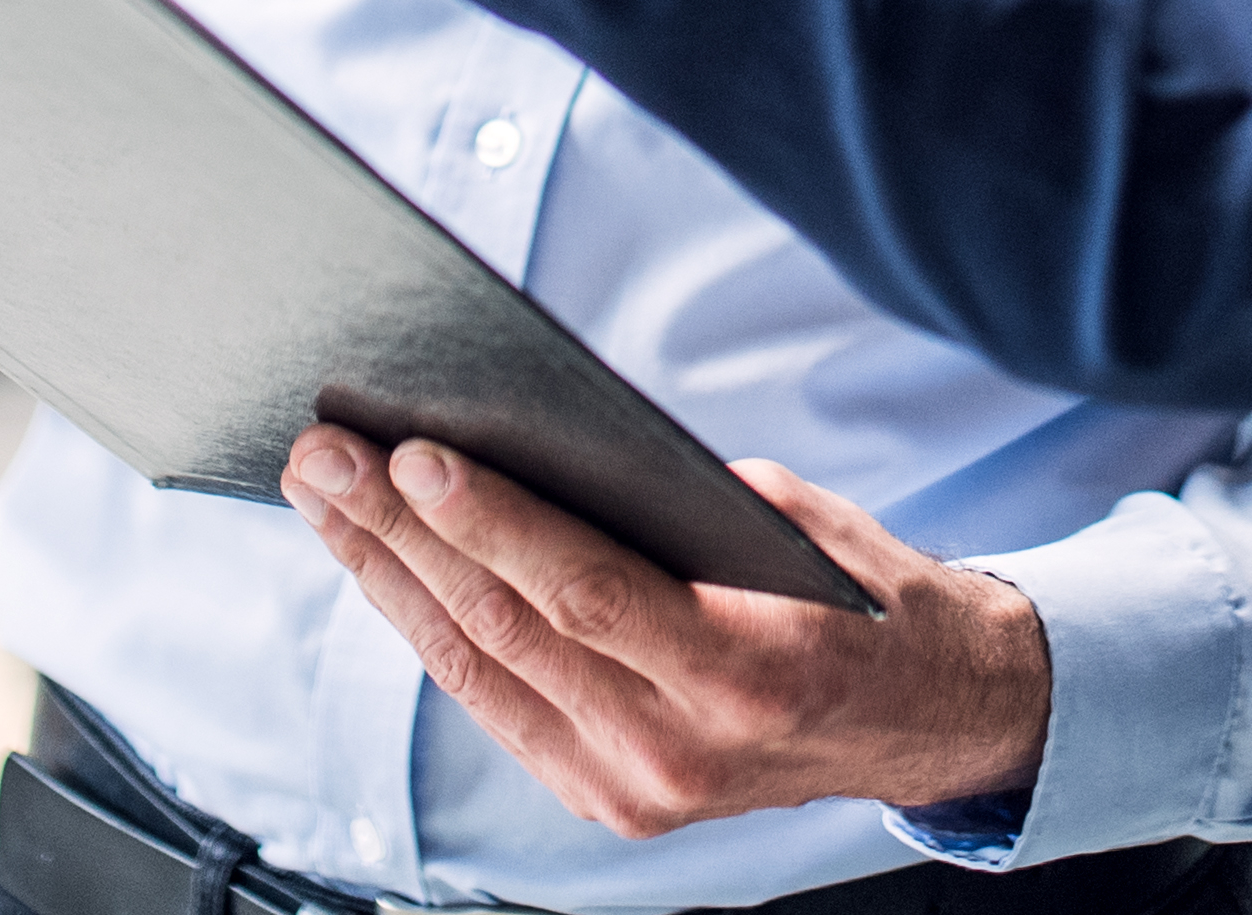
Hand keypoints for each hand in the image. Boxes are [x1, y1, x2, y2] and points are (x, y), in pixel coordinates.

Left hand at [279, 427, 1050, 836]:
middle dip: (403, 533)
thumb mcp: (796, 523)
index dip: (492, 523)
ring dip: (388, 576)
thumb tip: (534, 448)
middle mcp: (680, 750)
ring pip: (480, 671)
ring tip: (325, 496)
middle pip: (510, 628)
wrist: (926, 719)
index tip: (411, 452)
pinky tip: (382, 567)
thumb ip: (672, 501)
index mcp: (746, 674)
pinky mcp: (606, 802)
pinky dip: (431, 631)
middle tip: (325, 452)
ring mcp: (635, 790)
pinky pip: (496, 704)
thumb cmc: (865, 599)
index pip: (588, 593)